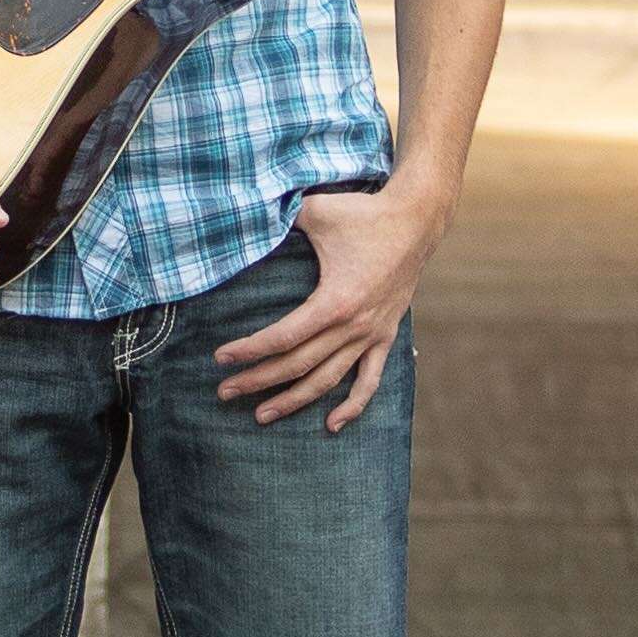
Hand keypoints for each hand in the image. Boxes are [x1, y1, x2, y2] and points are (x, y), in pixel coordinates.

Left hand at [212, 182, 445, 429]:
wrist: (416, 221)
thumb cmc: (364, 214)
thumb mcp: (316, 211)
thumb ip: (279, 218)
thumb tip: (246, 217)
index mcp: (335, 301)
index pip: (283, 337)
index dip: (250, 350)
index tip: (221, 357)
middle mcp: (354, 326)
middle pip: (298, 365)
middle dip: (258, 380)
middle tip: (224, 392)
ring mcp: (371, 335)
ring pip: (328, 380)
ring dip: (294, 400)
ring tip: (261, 415)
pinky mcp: (385, 336)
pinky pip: (369, 380)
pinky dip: (352, 405)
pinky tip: (331, 425)